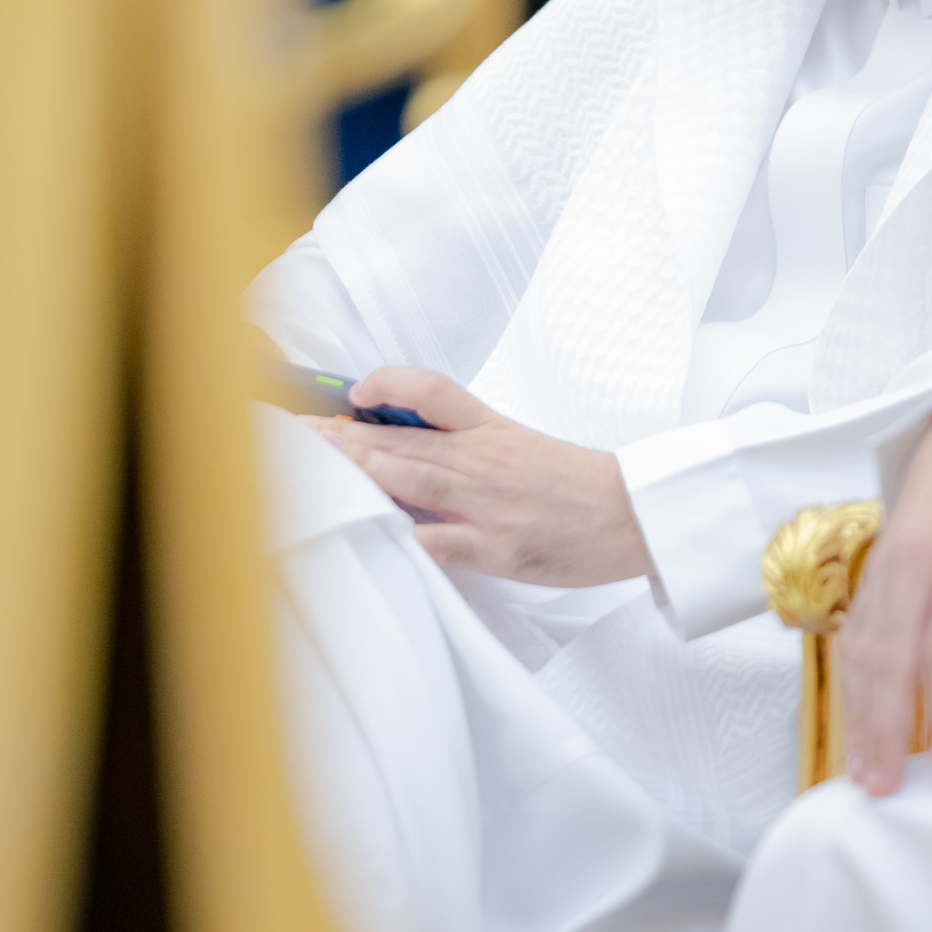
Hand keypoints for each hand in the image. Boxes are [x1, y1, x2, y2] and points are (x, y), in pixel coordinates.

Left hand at [307, 366, 653, 586]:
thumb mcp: (523, 449)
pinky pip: (438, 541)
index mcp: (491, 429)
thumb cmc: (578, 487)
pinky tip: (369, 532)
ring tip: (315, 464)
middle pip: (403, 437)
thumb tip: (411, 450)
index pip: (431, 391)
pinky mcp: (497, 547)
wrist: (633, 516)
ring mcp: (487, 503)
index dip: (388, 384)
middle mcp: (483, 459)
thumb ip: (470, 446)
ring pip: (409, 478)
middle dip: (344, 435)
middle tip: (297, 432)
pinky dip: (401, 536)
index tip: (354, 391)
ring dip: (357, 470)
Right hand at [838, 400, 931, 796]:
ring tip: (861, 770)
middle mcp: (914, 561)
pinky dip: (852, 679)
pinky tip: (856, 716)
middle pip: (889, 656)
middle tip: (880, 788)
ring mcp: (887, 561)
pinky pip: (855, 629)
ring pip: (861, 647)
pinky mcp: (875, 564)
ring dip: (858, 712)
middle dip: (882, 726)